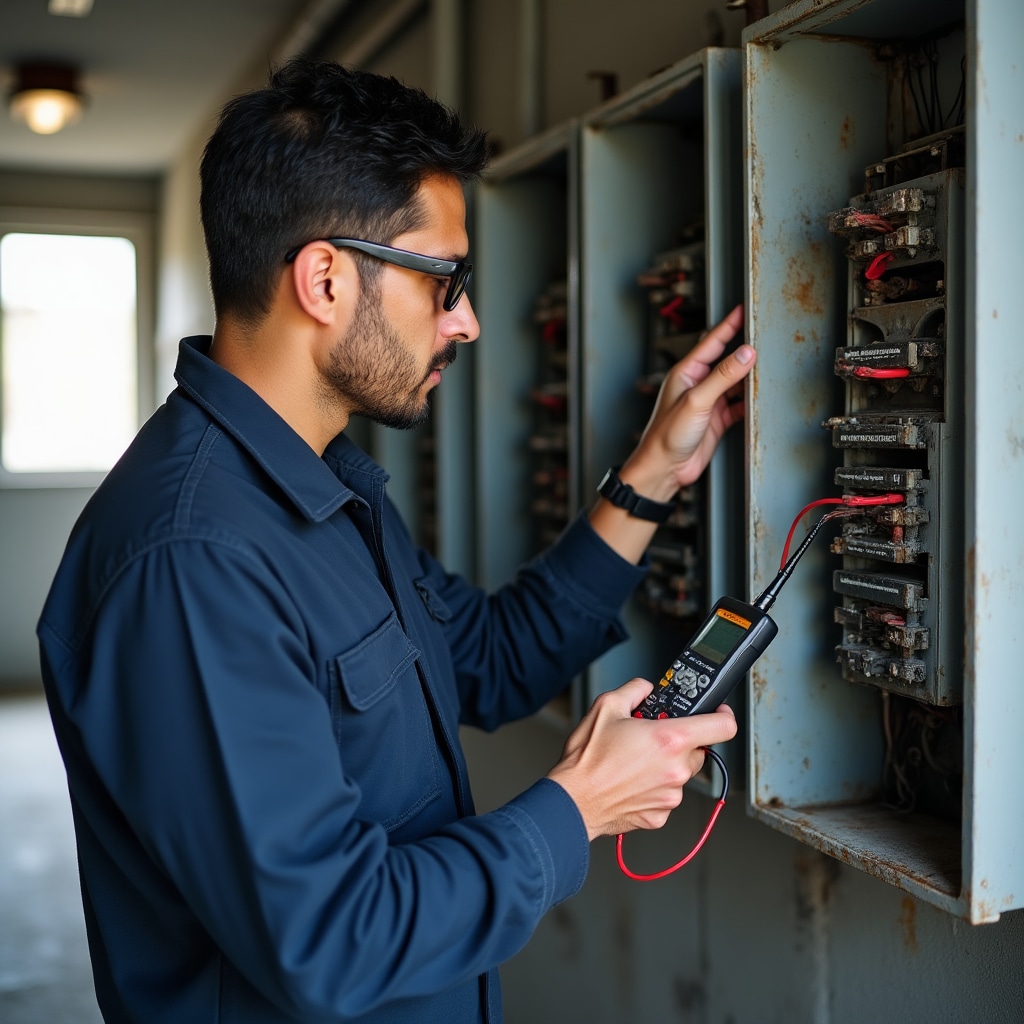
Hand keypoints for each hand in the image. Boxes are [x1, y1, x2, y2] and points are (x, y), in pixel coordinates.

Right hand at [546, 678, 737, 839]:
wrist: (572, 801)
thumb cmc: (586, 761)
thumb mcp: (606, 706)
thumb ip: (635, 689)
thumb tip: (645, 688)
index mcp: (670, 740)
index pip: (722, 727)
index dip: (724, 715)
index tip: (718, 712)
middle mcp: (676, 770)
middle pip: (699, 750)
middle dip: (681, 741)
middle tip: (654, 736)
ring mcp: (670, 796)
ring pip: (681, 773)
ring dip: (667, 764)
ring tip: (635, 760)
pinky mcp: (661, 815)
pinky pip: (667, 795)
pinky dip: (655, 786)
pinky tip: (631, 780)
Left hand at [627, 304, 754, 496]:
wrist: (665, 468)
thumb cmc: (666, 435)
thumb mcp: (697, 400)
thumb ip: (723, 376)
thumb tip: (745, 353)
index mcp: (686, 373)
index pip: (712, 342)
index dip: (729, 325)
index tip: (743, 310)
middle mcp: (698, 385)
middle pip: (727, 361)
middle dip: (745, 350)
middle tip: (765, 336)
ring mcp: (708, 402)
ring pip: (735, 383)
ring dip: (750, 377)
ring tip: (769, 366)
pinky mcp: (717, 419)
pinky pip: (738, 404)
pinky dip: (750, 401)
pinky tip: (760, 397)